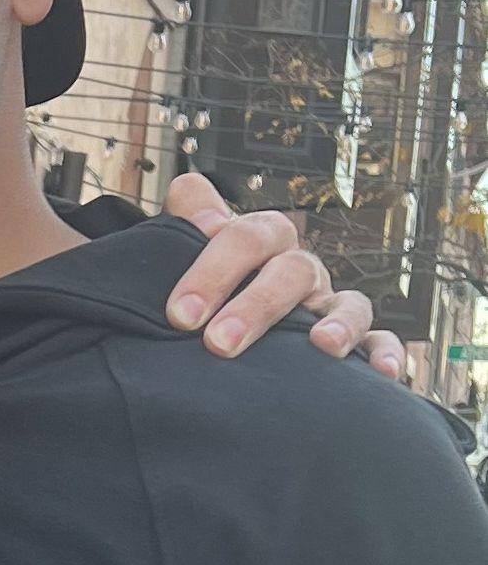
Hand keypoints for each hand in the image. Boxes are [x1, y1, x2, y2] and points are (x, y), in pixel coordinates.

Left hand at [161, 174, 405, 381]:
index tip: (180, 314)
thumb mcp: (185, 258)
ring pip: (347, 303)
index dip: (214, 270)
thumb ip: (183, 224)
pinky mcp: (356, 340)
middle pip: (290, 272)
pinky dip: (385, 352)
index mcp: (261, 244)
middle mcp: (299, 270)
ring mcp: (330, 304)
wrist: (222, 331)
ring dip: (339, 323)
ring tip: (322, 345)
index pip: (247, 237)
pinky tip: (381, 372)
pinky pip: (380, 341)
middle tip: (218, 344)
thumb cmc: (204, 293)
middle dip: (255, 307)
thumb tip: (190, 192)